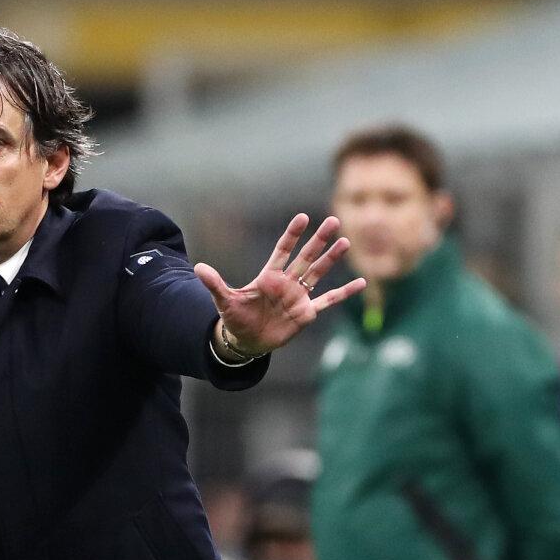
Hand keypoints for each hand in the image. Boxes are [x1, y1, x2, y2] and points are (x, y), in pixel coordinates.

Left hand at [195, 213, 365, 355]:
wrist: (246, 341)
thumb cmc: (236, 318)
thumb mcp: (224, 301)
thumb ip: (215, 284)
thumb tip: (198, 268)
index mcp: (269, 276)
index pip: (283, 250)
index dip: (292, 235)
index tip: (302, 218)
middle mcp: (287, 283)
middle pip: (306, 257)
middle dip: (319, 240)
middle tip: (334, 220)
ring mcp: (298, 296)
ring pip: (318, 273)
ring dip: (331, 259)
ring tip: (345, 241)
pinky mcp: (306, 313)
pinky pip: (329, 300)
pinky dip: (344, 292)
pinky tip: (361, 282)